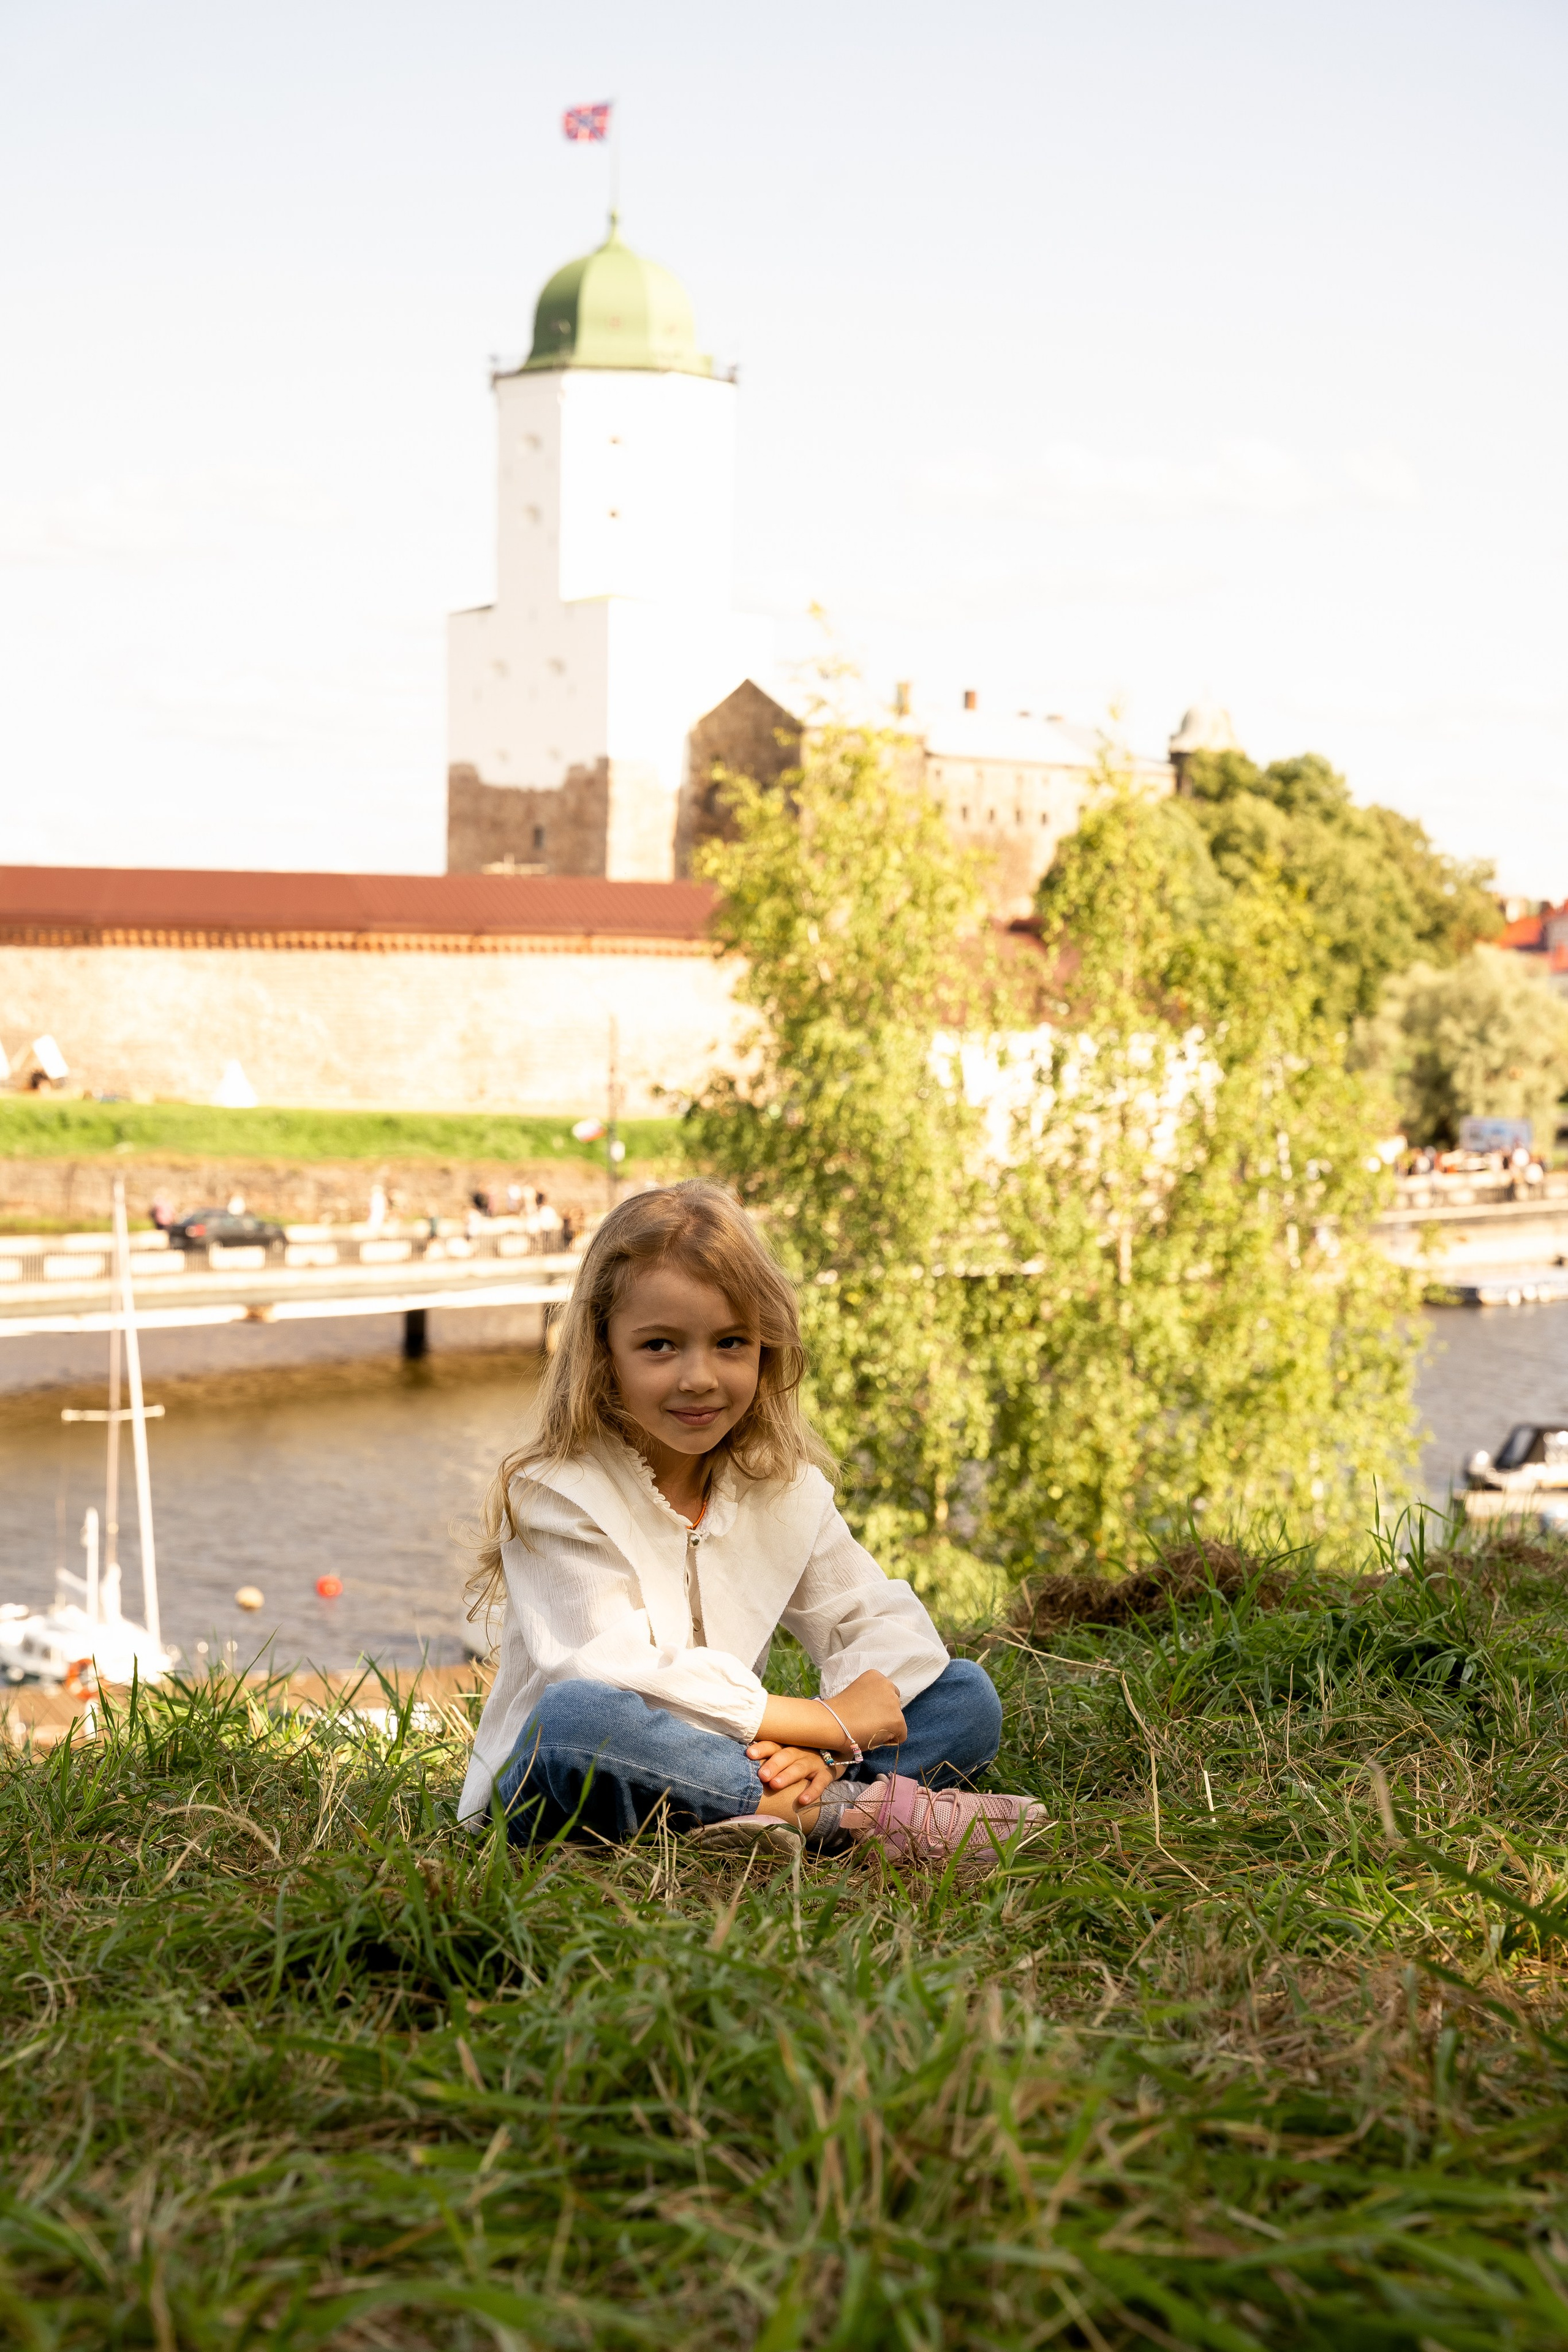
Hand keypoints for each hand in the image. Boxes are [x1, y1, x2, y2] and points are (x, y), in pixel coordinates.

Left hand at [745, 1741, 836, 1807]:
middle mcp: (799, 1752)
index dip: (762, 1748)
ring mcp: (813, 1762)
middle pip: (785, 1755)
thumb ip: (768, 1758)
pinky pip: (820, 1783)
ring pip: (800, 1768)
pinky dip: (812, 1792)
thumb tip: (740, 1766)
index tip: (749, 1754)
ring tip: (775, 1785)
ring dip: (787, 1776)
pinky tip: (802, 1801)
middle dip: (773, 1765)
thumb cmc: (798, 1757)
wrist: (833, 1754)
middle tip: (762, 1775)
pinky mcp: (825, 1774)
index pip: (773, 1744)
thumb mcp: (785, 1753)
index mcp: (786, 1746)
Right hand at [755, 1668, 906, 1760]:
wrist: (832, 1723)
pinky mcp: (898, 1720)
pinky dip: (890, 1740)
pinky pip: (901, 1735)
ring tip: (869, 1731)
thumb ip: (870, 1698)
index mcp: (875, 1675)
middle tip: (867, 1723)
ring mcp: (894, 1702)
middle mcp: (887, 1684)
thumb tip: (878, 1712)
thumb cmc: (838, 1711)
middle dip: (884, 1715)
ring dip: (887, 1726)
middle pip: (894, 1705)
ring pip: (897, 1720)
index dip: (877, 1707)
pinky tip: (874, 1738)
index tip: (864, 1713)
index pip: (886, 1693)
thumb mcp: (856, 1694)